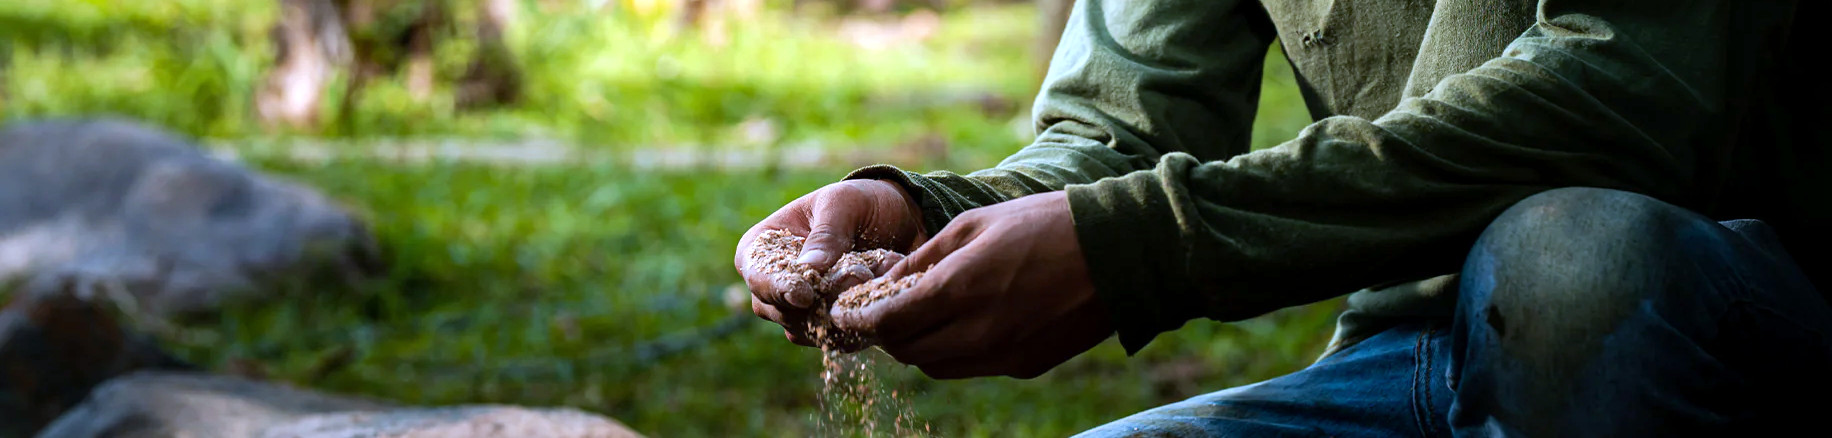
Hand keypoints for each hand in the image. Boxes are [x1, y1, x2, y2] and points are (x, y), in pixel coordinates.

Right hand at [735, 179, 926, 345]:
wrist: (900, 222)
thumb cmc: (861, 202)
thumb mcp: (844, 203)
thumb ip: (827, 233)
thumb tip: (809, 268)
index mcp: (761, 248)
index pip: (756, 275)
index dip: (777, 288)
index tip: (804, 295)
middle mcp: (773, 285)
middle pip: (780, 311)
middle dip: (819, 302)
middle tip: (860, 277)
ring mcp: (799, 311)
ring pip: (809, 330)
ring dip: (844, 311)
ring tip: (877, 278)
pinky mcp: (829, 327)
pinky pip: (837, 340)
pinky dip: (860, 324)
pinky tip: (882, 298)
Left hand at [833, 191, 1112, 378]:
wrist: (1117, 253)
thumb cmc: (1044, 224)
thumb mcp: (974, 224)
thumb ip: (924, 258)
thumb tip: (887, 281)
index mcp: (959, 289)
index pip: (888, 322)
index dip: (861, 320)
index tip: (847, 312)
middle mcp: (976, 332)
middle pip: (907, 351)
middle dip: (887, 333)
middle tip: (881, 311)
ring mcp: (1001, 355)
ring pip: (936, 366)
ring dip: (919, 345)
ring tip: (920, 316)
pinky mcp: (1023, 367)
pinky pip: (971, 367)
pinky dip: (954, 351)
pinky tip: (962, 322)